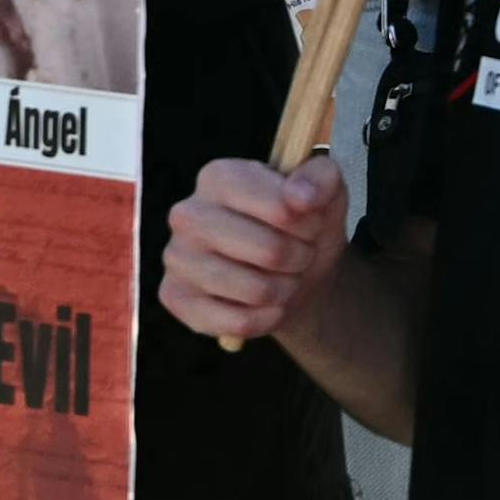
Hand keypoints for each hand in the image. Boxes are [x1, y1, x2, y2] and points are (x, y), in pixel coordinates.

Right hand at [163, 149, 355, 352]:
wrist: (289, 271)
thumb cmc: (300, 226)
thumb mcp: (325, 194)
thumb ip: (320, 180)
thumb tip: (300, 197)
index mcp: (218, 177)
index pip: (282, 208)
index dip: (309, 224)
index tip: (310, 224)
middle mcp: (187, 214)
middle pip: (270, 251)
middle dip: (299, 259)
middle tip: (299, 255)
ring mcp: (176, 257)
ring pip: (254, 290)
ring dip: (285, 290)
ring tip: (283, 277)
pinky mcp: (175, 297)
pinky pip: (236, 322)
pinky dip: (266, 319)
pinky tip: (266, 305)